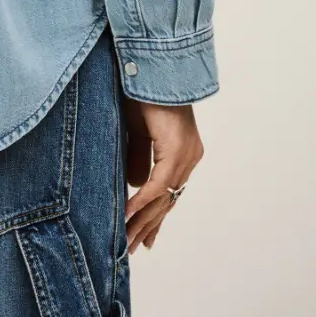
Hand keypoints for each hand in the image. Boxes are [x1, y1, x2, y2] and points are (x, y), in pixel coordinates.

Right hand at [124, 98, 203, 252]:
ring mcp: (185, 156)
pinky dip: (140, 202)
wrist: (152, 67)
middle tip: (131, 249)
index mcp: (183, 153)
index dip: (154, 216)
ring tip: (126, 242)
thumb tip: (134, 185)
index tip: (143, 237)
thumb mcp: (137, 130)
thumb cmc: (142, 92)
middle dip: (147, 227)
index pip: (168, 193)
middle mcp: (189, 158)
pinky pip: (156, 185)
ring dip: (141, 221)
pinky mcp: (175, 151)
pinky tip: (127, 217)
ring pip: (162, 198)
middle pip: (167, 201)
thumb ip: (138, 156)